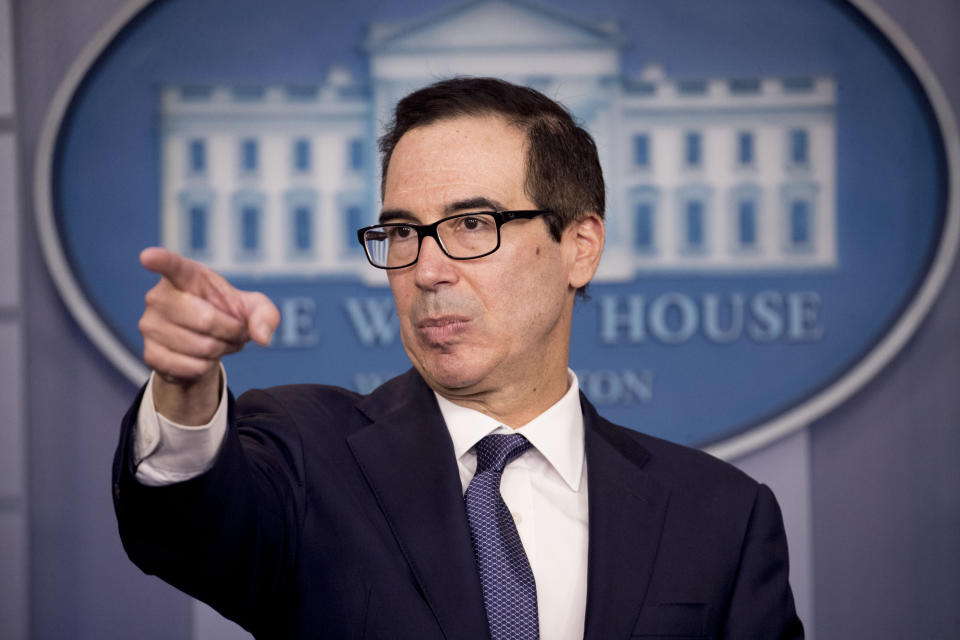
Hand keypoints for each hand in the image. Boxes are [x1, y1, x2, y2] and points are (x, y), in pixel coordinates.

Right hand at [138, 247, 279, 422]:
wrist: (207, 346)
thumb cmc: (228, 315)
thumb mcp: (254, 309)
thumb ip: (266, 314)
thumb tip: (262, 337)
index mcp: (184, 275)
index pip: (171, 265)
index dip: (160, 260)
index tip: (148, 257)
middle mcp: (159, 297)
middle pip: (205, 319)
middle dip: (231, 331)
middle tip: (233, 331)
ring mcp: (150, 325)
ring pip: (201, 347)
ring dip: (221, 350)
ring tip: (219, 342)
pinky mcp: (150, 354)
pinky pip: (190, 367)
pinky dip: (207, 367)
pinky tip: (203, 359)